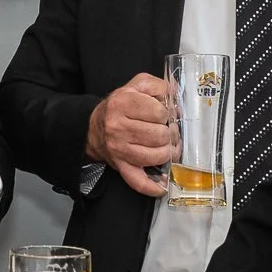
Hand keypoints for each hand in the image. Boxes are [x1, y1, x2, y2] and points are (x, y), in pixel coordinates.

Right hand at [85, 73, 175, 196]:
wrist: (94, 127)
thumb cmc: (120, 106)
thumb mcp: (137, 85)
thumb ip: (160, 85)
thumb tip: (178, 101)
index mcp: (122, 103)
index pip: (159, 111)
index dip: (168, 113)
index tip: (166, 115)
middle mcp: (118, 127)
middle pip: (160, 135)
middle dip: (170, 133)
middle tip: (168, 131)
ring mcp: (119, 149)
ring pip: (156, 156)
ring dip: (168, 152)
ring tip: (168, 146)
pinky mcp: (121, 166)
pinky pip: (138, 181)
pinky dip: (153, 186)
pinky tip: (163, 185)